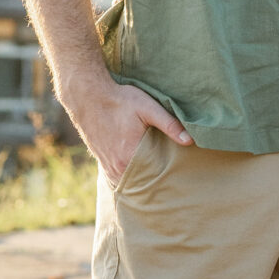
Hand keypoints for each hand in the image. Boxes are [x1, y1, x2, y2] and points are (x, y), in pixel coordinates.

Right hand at [68, 73, 188, 186]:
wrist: (88, 96)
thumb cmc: (119, 100)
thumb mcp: (148, 108)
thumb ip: (169, 124)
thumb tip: (190, 140)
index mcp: (129, 157)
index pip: (154, 178)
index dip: (167, 178)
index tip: (178, 177)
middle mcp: (117, 167)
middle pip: (142, 183)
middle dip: (155, 183)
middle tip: (171, 182)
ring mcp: (108, 166)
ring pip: (129, 182)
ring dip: (141, 181)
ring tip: (157, 179)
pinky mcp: (102, 162)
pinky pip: (118, 178)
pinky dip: (129, 177)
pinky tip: (140, 174)